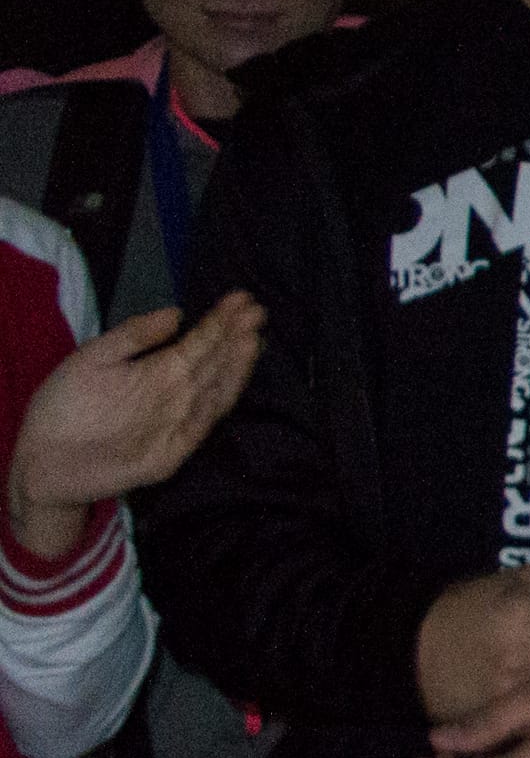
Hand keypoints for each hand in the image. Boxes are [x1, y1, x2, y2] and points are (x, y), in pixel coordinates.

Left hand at [8, 295, 263, 555]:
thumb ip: (132, 336)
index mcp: (160, 370)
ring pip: (215, 393)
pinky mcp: (171, 453)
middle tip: (258, 312)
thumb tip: (177, 313)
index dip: (220, 322)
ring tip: (251, 340)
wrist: (43, 458)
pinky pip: (196, 428)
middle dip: (236, 338)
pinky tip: (225, 385)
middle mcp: (176, 395)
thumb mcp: (92, 359)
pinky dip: (210, 409)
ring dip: (234, 369)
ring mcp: (177, 424)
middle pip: (214, 364)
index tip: (243, 298)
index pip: (200, 342)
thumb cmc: (67, 406)